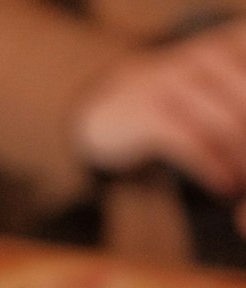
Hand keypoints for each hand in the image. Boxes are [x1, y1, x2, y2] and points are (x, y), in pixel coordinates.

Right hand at [74, 19, 245, 199]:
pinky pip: (194, 142)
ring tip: (244, 187)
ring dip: (243, 162)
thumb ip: (242, 107)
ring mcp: (177, 80)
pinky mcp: (151, 111)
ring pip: (228, 124)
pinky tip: (225, 187)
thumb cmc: (179, 106)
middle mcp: (208, 54)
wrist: (112, 107)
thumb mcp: (219, 92)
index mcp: (232, 43)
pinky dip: (214, 169)